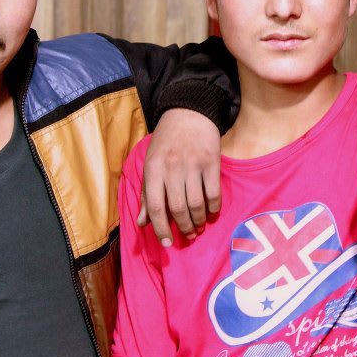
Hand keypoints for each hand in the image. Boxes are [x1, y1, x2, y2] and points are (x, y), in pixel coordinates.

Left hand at [140, 108, 220, 244]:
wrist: (189, 112)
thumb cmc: (166, 141)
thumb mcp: (150, 163)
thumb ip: (147, 194)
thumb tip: (143, 223)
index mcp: (153, 169)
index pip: (156, 206)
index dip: (161, 229)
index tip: (167, 243)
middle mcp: (172, 168)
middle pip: (177, 208)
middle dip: (183, 227)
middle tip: (188, 236)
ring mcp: (193, 165)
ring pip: (196, 203)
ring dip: (198, 221)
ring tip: (198, 228)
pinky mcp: (211, 163)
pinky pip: (214, 193)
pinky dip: (213, 208)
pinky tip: (212, 213)